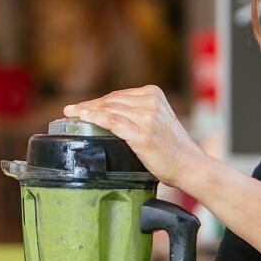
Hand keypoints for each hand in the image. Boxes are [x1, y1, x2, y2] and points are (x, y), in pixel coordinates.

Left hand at [63, 86, 203, 188]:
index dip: (97, 101)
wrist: (190, 166)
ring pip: (109, 109)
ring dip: (87, 111)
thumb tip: (111, 114)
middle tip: (71, 111)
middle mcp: (151, 102)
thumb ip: (139, 113)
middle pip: (111, 100)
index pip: (118, 95)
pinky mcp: (142, 133)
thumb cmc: (173, 149)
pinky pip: (112, 121)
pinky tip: (83, 118)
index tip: (81, 106)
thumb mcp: (158, 120)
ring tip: (71, 115)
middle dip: (88, 105)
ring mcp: (147, 117)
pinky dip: (95, 118)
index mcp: (154, 94)